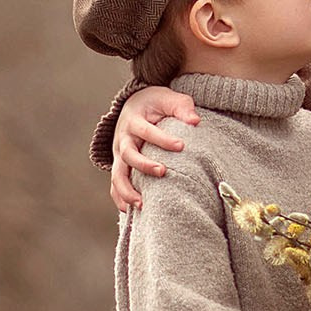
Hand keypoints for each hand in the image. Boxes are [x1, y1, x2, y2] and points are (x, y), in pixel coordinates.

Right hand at [109, 87, 197, 211]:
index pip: (147, 131)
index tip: (181, 146)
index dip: (163, 139)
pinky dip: (120, 199)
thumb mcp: (168, 98)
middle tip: (163, 172)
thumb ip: (182, 107)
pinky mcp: (120, 166)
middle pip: (128, 154)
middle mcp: (123, 139)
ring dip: (127, 190)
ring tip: (143, 204)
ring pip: (117, 175)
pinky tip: (130, 212)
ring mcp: (118, 154)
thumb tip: (195, 121)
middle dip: (143, 165)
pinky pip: (115, 185)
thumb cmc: (155, 103)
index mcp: (134, 121)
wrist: (134, 105)